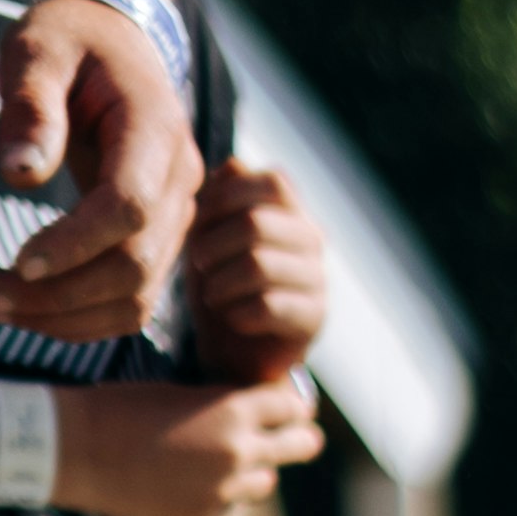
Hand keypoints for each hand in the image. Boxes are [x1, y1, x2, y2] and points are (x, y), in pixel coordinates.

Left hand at [0, 0, 196, 334]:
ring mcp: (180, 217)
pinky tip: (35, 310)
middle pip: (135, 267)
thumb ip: (31, 106)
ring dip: (69, 317)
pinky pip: (134, 298)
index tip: (18, 262)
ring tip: (1, 309)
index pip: (129, 208)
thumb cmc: (74, 39)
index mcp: (156, 130)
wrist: (120, 40)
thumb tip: (20, 175)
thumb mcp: (38, 48)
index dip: (77, 244)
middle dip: (61, 294)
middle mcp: (182, 183)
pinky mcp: (163, 240)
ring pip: (137, 296)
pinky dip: (85, 317)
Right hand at [49, 373, 317, 515]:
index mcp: (232, 410)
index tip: (286, 406)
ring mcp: (225, 489)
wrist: (75, 448)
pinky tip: (198, 477)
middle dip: (296, 436)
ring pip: (269, 479)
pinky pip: (233, 502)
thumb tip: (255, 406)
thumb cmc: (120, 407)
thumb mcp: (179, 392)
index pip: (292, 405)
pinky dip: (225, 491)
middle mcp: (239, 452)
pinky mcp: (205, 514)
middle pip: (301, 445)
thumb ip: (223, 402)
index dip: (289, 404)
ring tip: (230, 457)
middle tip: (285, 433)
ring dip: (257, 469)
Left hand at [185, 155, 326, 372]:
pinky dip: (238, 313)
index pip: (273, 182)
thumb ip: (221, 195)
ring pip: (259, 265)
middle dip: (213, 244)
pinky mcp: (315, 319)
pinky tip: (233, 319)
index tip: (197, 222)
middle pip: (256, 223)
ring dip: (220, 282)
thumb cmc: (219, 281)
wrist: (234, 348)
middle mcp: (313, 239)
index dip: (226, 197)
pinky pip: (268, 306)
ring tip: (211, 295)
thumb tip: (232, 167)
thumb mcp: (209, 230)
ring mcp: (319, 279)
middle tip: (197, 264)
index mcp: (291, 210)